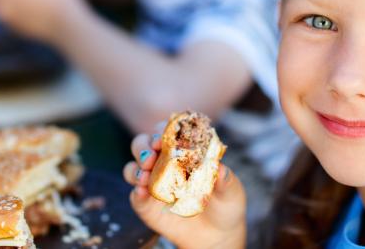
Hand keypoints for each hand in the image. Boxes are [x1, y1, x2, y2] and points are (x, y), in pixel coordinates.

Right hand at [123, 131, 246, 248]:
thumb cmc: (225, 204)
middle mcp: (163, 163)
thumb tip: (218, 165)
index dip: (163, 130)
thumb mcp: (231, 191)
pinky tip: (142, 191)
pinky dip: (136, 192)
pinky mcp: (146, 204)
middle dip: (143, 146)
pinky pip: (135, 195)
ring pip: (133, 168)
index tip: (164, 137)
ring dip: (136, 168)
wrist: (217, 235)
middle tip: (151, 156)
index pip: (167, 132)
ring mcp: (152, 183)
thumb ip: (225, 178)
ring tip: (145, 175)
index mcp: (182, 151)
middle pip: (142, 145)